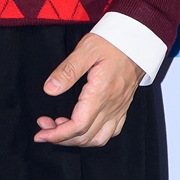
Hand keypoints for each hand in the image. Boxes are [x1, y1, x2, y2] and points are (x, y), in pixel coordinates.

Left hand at [36, 32, 141, 147]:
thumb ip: (68, 71)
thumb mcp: (87, 49)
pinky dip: (94, 136)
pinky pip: (111, 131)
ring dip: (77, 140)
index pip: (78, 126)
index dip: (57, 134)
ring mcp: (118, 107)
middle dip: (60, 138)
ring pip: (99, 138)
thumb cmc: (114, 42)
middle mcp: (111, 105)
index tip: (41, 133)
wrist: (138, 40)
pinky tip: (84, 127)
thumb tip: (50, 89)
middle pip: (85, 136)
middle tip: (44, 126)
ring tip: (62, 127)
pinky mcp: (123, 106)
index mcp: (101, 93)